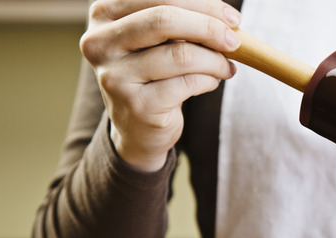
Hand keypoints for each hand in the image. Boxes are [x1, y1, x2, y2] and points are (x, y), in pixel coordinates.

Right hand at [80, 0, 241, 170]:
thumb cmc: (153, 73)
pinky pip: (188, 83)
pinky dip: (209, 80)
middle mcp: (100, 43)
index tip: (232, 17)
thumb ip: (181, 21)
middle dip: (209, 27)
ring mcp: (115, 76)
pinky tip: (212, 82)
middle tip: (235, 40)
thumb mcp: (159, 39)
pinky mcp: (138, 105)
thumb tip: (225, 16)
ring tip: (226, 66)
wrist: (138, 127)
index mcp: (104, 15)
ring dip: (214, 60)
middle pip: (165, 19)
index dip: (202, 4)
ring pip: (181, 54)